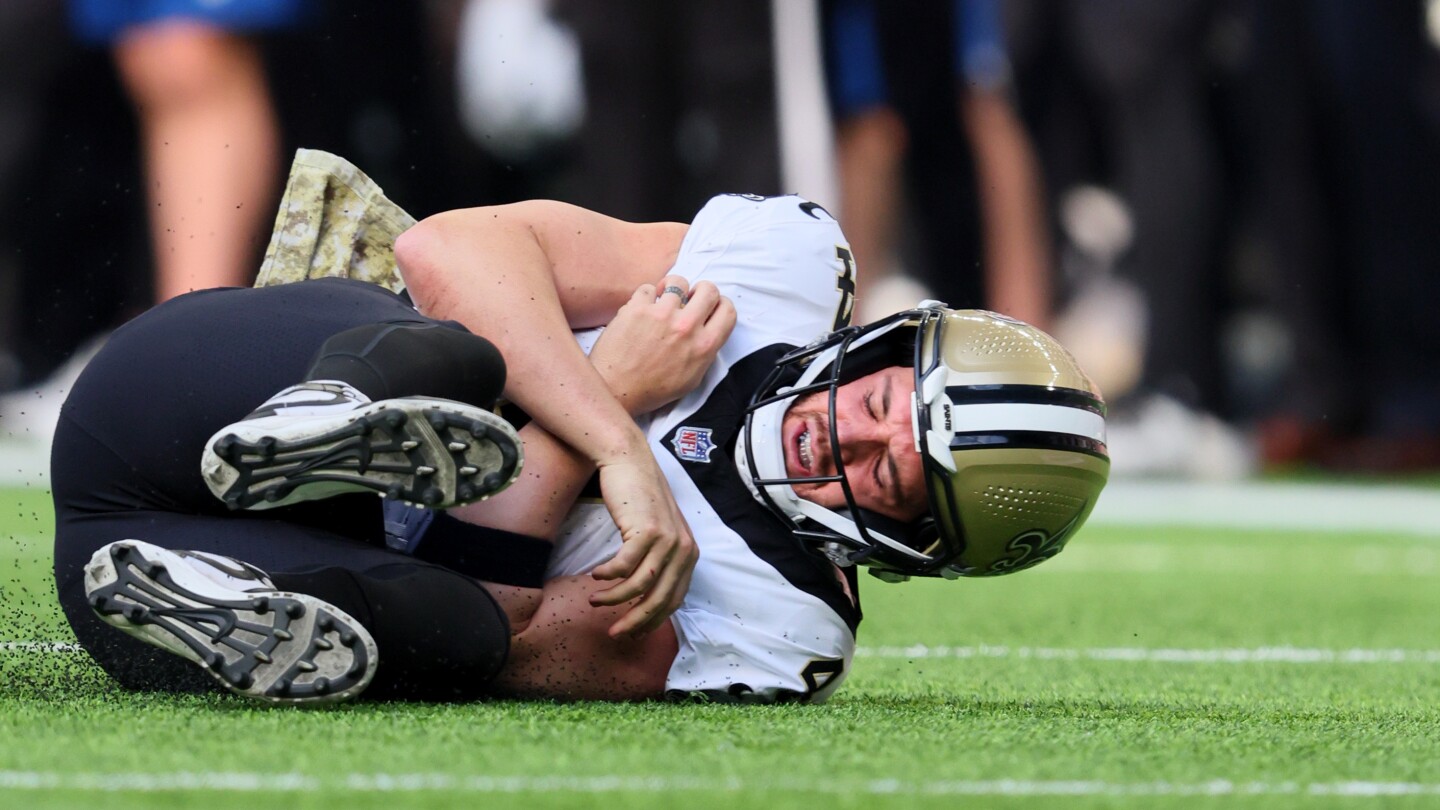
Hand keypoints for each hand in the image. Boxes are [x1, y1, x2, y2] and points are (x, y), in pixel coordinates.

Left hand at [589, 275, 735, 415]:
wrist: (616, 390)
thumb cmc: (652, 389)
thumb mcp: (692, 379)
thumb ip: (704, 352)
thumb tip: (707, 330)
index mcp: (704, 346)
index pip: (727, 310)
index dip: (721, 304)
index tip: (711, 306)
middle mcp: (687, 327)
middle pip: (709, 289)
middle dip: (701, 291)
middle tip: (690, 298)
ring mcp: (662, 315)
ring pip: (677, 282)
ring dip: (671, 290)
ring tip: (662, 300)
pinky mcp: (637, 308)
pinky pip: (648, 288)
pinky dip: (646, 297)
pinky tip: (642, 310)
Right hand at [590, 452, 698, 637]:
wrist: (630, 462)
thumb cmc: (639, 499)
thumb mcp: (657, 533)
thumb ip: (659, 561)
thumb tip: (642, 598)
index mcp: (690, 555)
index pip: (673, 601)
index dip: (651, 622)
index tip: (631, 633)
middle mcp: (684, 550)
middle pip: (658, 600)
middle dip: (633, 622)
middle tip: (613, 633)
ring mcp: (667, 540)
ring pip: (639, 586)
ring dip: (613, 598)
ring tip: (594, 600)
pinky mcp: (647, 530)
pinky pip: (623, 566)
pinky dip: (607, 575)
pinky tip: (595, 575)